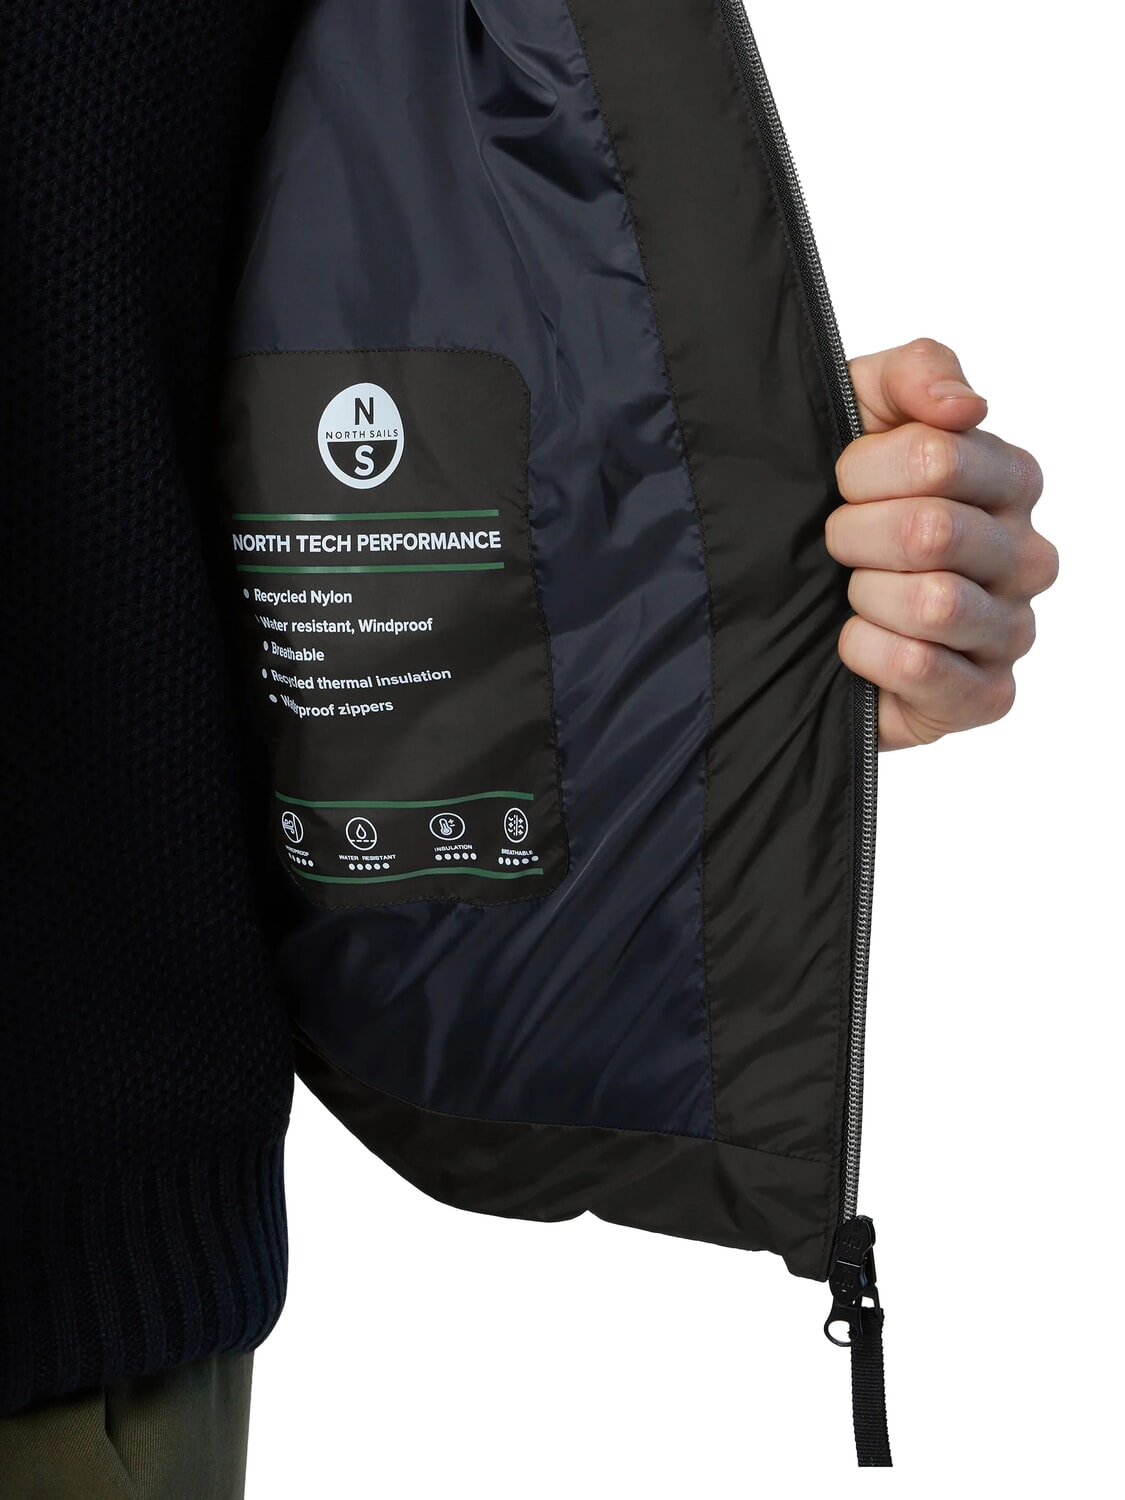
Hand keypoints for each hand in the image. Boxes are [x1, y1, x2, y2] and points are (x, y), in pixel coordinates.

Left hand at [825, 338, 1058, 749]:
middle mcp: (1026, 555)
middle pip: (932, 530)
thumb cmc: (836, 503)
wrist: (789, 602)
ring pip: (934, 603)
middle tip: (840, 546)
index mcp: (1009, 480)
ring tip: (852, 596)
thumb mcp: (856, 412)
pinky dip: (868, 652)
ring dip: (865, 596)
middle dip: (855, 536)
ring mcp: (1010, 630)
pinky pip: (922, 669)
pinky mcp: (984, 697)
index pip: (936, 457)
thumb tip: (965, 406)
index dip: (861, 471)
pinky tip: (854, 642)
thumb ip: (914, 374)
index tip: (843, 485)